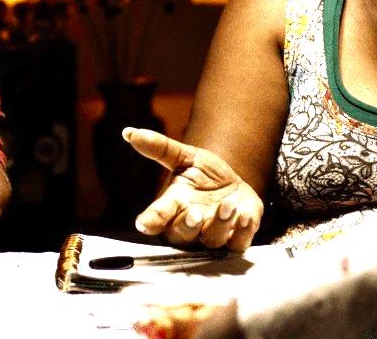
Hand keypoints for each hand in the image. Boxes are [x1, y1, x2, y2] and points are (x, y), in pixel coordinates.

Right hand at [123, 127, 262, 249]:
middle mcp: (191, 224)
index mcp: (174, 205)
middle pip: (182, 234)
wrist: (234, 185)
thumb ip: (160, 148)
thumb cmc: (204, 176)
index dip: (150, 221)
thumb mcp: (186, 157)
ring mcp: (213, 234)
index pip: (157, 216)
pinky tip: (247, 217)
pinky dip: (243, 232)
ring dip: (220, 223)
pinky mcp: (236, 238)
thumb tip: (129, 132)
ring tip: (228, 205)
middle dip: (188, 226)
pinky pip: (239, 243)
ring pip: (212, 240)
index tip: (144, 224)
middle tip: (194, 214)